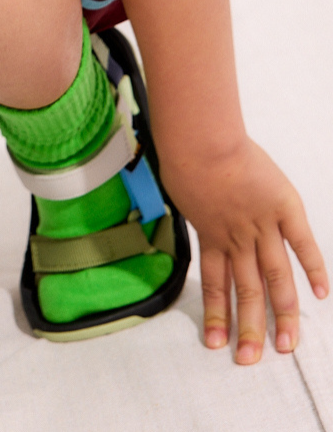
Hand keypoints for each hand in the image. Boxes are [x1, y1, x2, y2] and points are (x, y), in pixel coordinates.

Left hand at [159, 137, 327, 363]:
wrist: (198, 138)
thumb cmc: (182, 152)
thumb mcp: (179, 183)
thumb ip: (193, 204)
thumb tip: (189, 202)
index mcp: (211, 233)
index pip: (216, 284)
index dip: (217, 315)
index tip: (217, 342)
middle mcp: (237, 237)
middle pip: (245, 290)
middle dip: (248, 328)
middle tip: (249, 359)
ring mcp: (262, 224)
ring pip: (274, 278)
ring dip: (280, 314)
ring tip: (284, 346)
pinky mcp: (282, 206)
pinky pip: (301, 242)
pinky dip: (314, 267)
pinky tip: (320, 293)